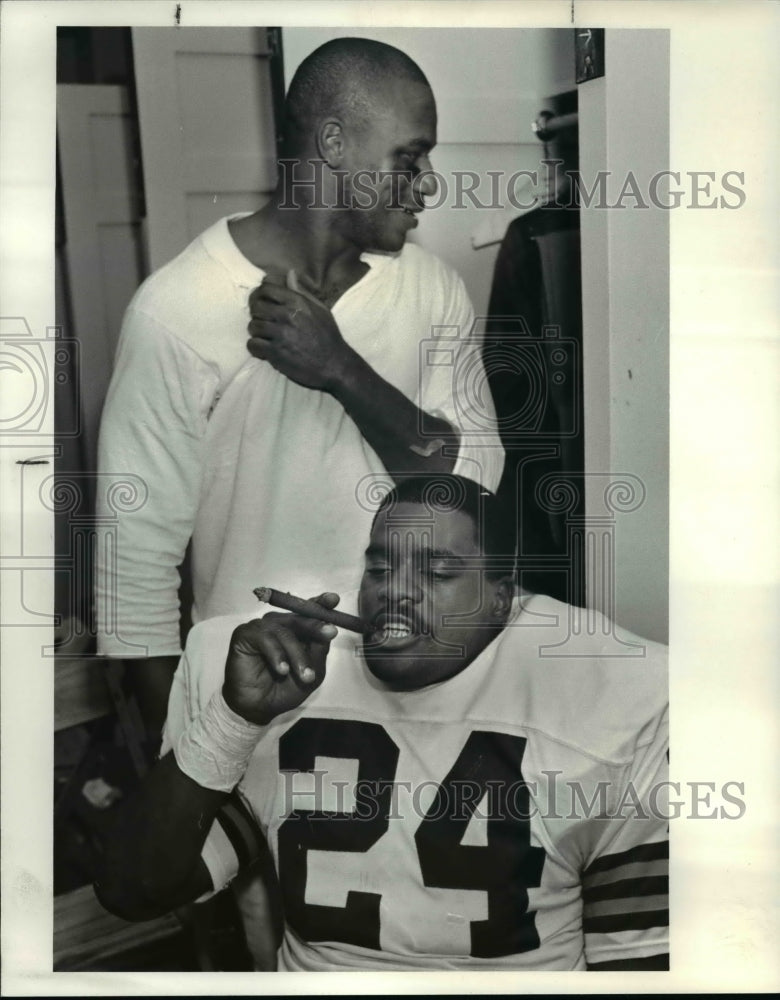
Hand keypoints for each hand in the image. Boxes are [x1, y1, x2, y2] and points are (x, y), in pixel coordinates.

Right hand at [222, 593, 339, 724]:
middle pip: (299, 617)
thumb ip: (319, 652)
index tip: (334, 599)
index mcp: (296, 630)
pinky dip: (276, 654)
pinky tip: (282, 670)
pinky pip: (264, 638)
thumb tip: (329, 632)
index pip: (309, 611)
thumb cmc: (285, 689)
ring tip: (305, 676)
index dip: (321, 603)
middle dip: (316, 626)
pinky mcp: (245, 634)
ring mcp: (261, 627)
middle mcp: (279, 624)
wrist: (259, 707)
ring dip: (297, 654)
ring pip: (284, 631)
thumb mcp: (312, 673)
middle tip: (330, 632)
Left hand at [246, 272, 353, 390]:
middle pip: (256, 306)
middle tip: (263, 322)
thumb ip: (302, 292)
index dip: (260, 295)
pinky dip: (256, 348)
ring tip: (266, 337)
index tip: (262, 303)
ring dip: (257, 332)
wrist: (334, 365)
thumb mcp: (320, 309)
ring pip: (253, 326)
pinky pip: (253, 344)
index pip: (266, 288)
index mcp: (297, 302)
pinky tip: (264, 350)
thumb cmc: (328, 336)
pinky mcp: (275, 352)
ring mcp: (280, 334)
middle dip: (257, 314)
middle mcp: (286, 315)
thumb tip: (290, 273)